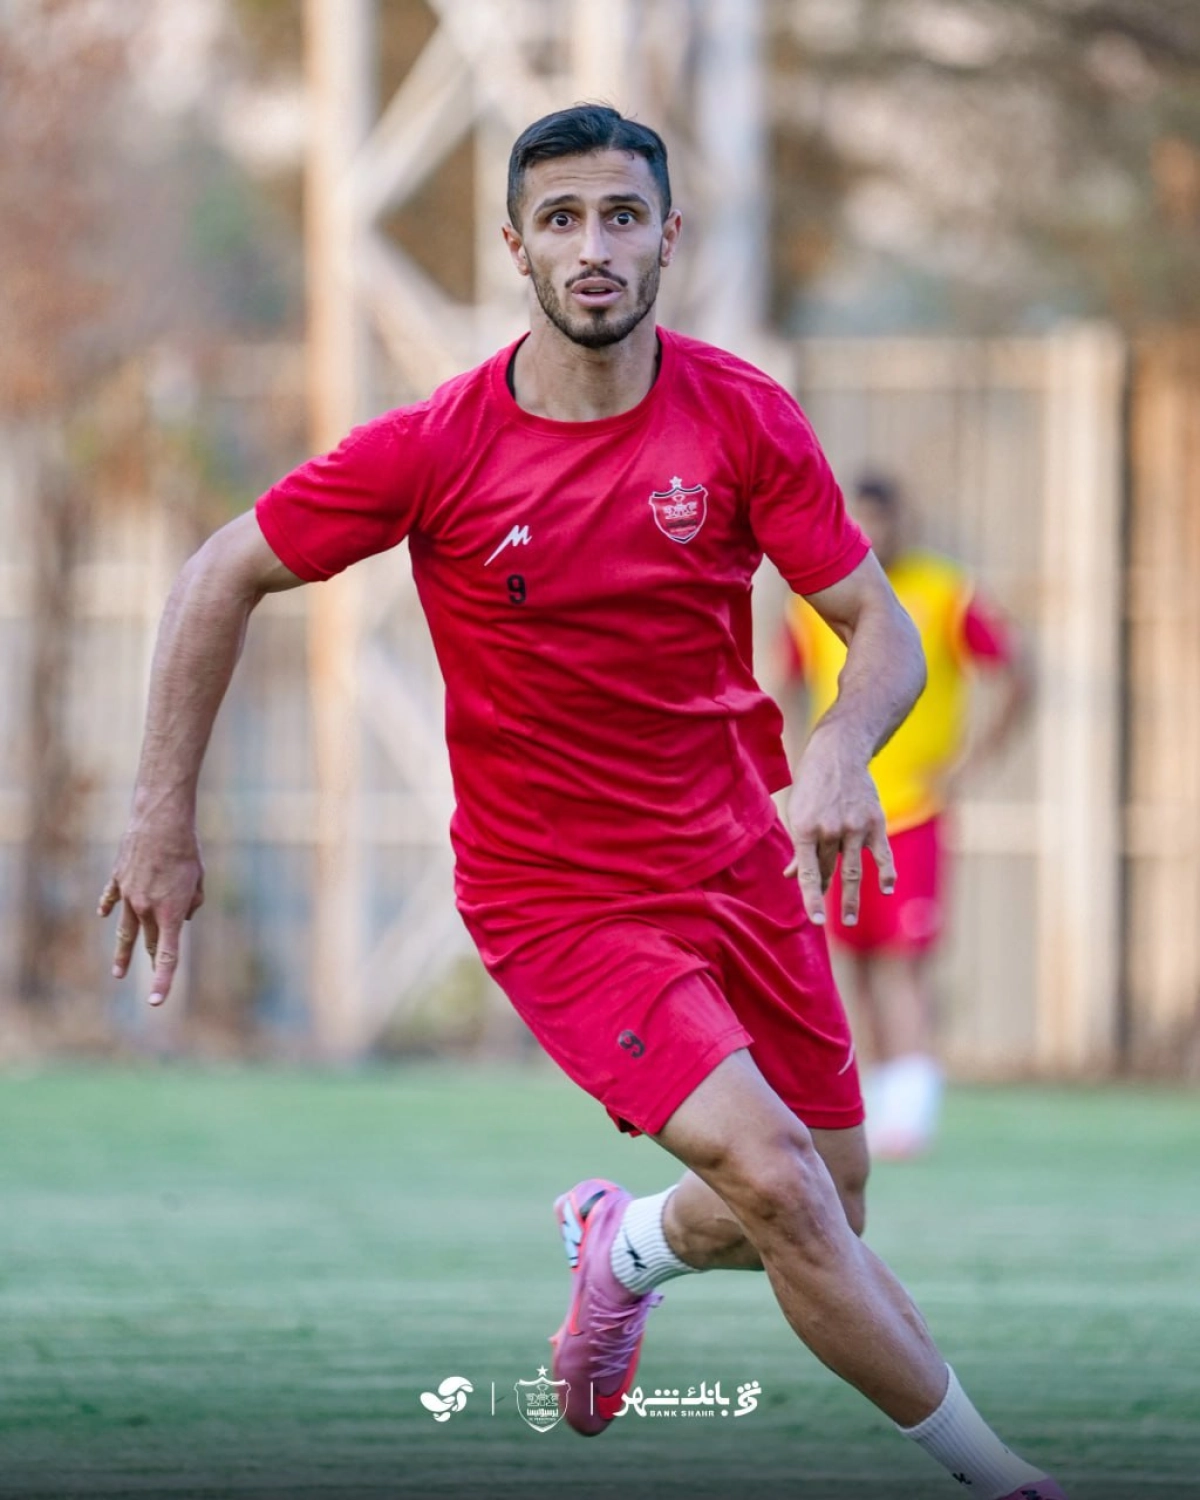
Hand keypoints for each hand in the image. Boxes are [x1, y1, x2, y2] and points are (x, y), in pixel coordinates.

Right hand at [97, 819, 204, 1006]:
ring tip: (118, 973)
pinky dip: (108, 908)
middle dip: (151, 956)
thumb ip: (192, 903)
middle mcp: (146, 909)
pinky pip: (111, 899)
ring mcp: (128, 895)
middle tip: (152, 968)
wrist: (160, 821)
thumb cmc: (186, 850)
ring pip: (125, 930)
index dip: (162, 980)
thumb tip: (182, 917)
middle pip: (148, 941)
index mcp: (170, 913)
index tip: (155, 1002)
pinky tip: (103, 915)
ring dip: (123, 953)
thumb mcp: (198, 880)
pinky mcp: (118, 879)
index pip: (167, 956)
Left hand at [784, 726, 892, 926]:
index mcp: (805, 828)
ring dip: (852, 897)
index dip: (811, 898)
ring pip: (854, 870)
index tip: (815, 920)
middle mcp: (830, 829)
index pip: (809, 872)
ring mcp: (854, 827)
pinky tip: (886, 889)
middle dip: (829, 897)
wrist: (838, 752)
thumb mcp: (797, 812)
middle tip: (832, 921)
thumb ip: (799, 847)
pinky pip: (882, 855)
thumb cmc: (812, 785)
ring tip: (850, 919)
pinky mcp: (874, 822)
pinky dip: (886, 873)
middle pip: (830, 872)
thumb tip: (791, 876)